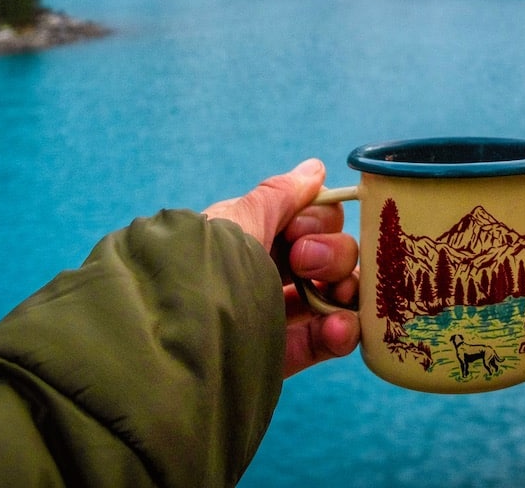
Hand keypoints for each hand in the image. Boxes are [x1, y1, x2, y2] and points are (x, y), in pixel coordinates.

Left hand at [203, 159, 360, 377]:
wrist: (178, 338)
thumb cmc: (207, 269)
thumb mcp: (238, 222)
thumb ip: (279, 196)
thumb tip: (314, 169)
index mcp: (253, 234)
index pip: (312, 219)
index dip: (318, 221)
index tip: (299, 231)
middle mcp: (266, 271)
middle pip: (330, 254)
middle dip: (333, 254)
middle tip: (305, 265)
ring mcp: (276, 314)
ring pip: (334, 295)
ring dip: (346, 291)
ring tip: (341, 297)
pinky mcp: (283, 354)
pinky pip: (327, 339)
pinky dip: (341, 332)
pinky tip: (340, 328)